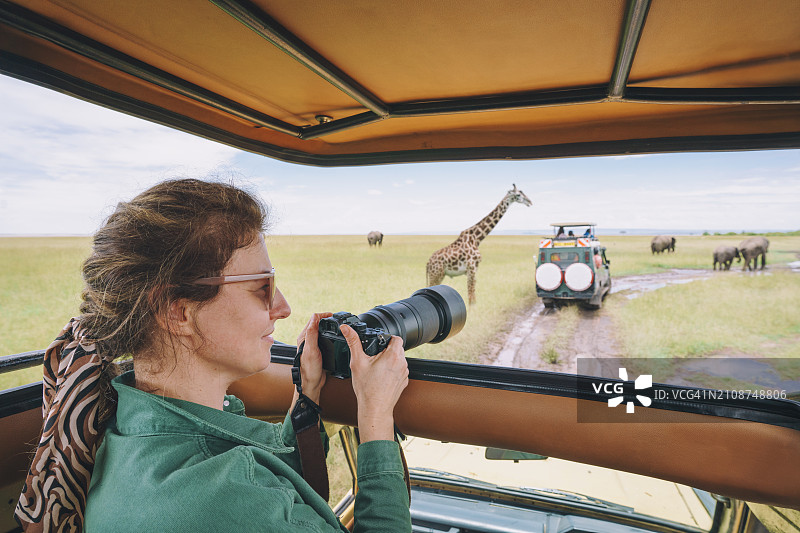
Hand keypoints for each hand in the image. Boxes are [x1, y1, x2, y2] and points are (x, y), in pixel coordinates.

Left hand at [292, 312, 331, 405]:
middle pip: (317, 323)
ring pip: (321, 331)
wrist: (311, 383)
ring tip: (337, 325)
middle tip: (336, 318)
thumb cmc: (309, 369)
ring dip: (328, 326)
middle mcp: (307, 340)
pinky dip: (330, 335)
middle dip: (326, 319)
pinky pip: (324, 339)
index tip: (332, 315)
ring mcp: (313, 345)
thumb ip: (312, 334)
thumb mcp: (311, 350)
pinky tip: (335, 337)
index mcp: (304, 337)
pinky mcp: (319, 350)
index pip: (313, 319)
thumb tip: (314, 318)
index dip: (323, 315)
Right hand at [341, 325, 408, 441]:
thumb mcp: (357, 362)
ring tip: (377, 368)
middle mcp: (402, 363)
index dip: (387, 338)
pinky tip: (381, 377)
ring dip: (390, 360)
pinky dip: (392, 371)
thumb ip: (353, 342)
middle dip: (386, 350)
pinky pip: (399, 370)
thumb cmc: (367, 389)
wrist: (375, 409)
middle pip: (397, 348)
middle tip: (374, 357)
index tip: (378, 343)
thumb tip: (347, 329)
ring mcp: (404, 373)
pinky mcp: (404, 381)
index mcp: (393, 356)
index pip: (396, 337)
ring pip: (399, 359)